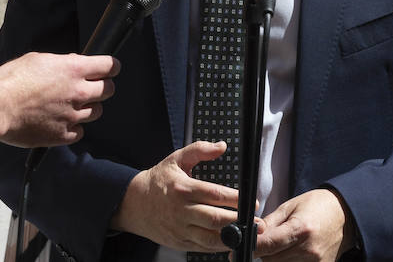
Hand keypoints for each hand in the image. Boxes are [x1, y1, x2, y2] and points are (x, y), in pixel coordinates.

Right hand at [0, 52, 117, 147]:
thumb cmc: (11, 80)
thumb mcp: (37, 59)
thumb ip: (61, 63)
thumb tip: (73, 64)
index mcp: (73, 69)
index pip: (109, 66)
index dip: (112, 66)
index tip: (111, 68)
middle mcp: (78, 93)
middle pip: (108, 90)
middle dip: (102, 87)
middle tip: (92, 87)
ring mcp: (72, 116)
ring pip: (96, 112)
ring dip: (89, 107)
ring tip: (73, 105)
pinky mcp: (62, 135)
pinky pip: (80, 131)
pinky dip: (74, 127)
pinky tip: (63, 121)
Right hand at [110, 142, 241, 251]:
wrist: (134, 203)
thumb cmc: (158, 180)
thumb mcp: (176, 159)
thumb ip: (199, 150)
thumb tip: (221, 146)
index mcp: (183, 189)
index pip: (214, 194)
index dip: (235, 198)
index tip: (250, 199)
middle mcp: (181, 211)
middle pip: (215, 218)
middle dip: (239, 220)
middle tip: (257, 220)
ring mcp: (180, 229)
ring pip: (210, 237)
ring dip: (232, 237)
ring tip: (249, 234)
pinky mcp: (179, 242)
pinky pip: (202, 247)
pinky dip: (218, 246)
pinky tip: (230, 241)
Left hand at [256, 188, 354, 260]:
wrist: (346, 215)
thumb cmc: (318, 207)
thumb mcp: (290, 206)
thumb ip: (269, 222)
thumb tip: (252, 233)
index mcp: (300, 229)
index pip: (267, 245)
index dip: (253, 245)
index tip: (245, 245)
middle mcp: (309, 250)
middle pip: (271, 260)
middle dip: (264, 252)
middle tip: (269, 241)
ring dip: (275, 259)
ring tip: (283, 245)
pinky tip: (291, 253)